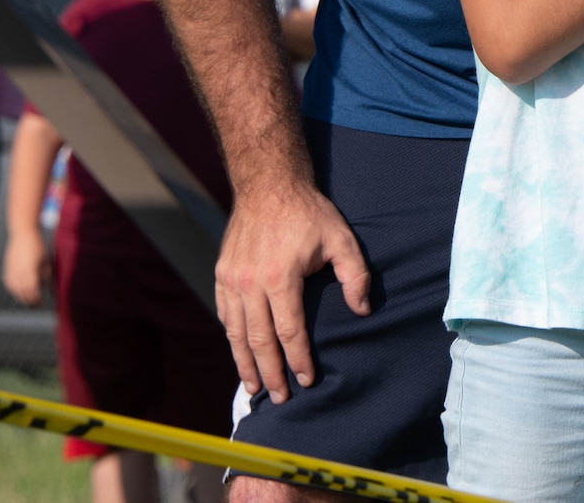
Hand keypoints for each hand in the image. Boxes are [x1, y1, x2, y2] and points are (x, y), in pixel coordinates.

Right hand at [2, 229, 50, 306]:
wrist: (23, 236)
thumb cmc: (38, 247)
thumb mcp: (46, 261)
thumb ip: (47, 276)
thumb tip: (51, 288)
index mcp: (29, 271)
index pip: (32, 291)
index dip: (36, 299)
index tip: (41, 302)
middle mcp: (18, 273)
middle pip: (23, 293)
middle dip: (30, 300)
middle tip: (36, 305)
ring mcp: (11, 272)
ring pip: (15, 291)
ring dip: (22, 297)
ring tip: (30, 301)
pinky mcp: (7, 271)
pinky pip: (10, 286)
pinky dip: (15, 291)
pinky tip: (21, 293)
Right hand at [215, 179, 371, 402]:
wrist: (268, 186)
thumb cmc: (309, 213)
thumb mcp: (341, 238)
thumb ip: (355, 276)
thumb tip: (362, 310)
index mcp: (280, 277)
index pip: (290, 332)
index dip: (299, 360)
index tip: (307, 380)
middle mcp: (250, 283)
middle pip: (259, 341)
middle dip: (271, 373)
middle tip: (281, 398)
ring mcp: (231, 280)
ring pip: (236, 333)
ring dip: (245, 364)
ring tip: (255, 388)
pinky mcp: (221, 275)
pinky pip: (226, 316)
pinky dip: (232, 340)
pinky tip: (240, 355)